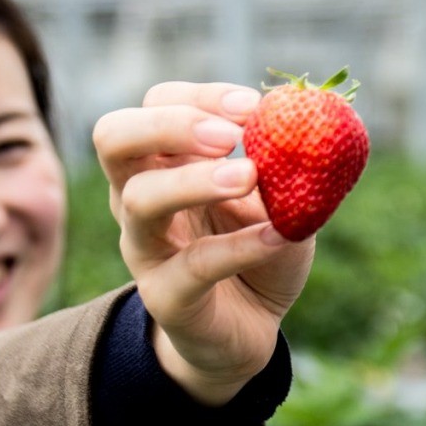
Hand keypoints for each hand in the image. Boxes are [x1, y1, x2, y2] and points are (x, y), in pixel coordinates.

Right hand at [93, 82, 314, 405]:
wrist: (250, 328)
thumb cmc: (259, 248)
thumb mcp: (280, 198)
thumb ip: (289, 163)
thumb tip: (309, 116)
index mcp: (165, 160)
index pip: (157, 103)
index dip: (200, 97)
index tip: (254, 106)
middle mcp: (139, 195)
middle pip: (115, 136)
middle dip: (171, 124)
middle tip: (229, 137)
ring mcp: (145, 247)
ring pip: (140, 199)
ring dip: (196, 181)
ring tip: (249, 176)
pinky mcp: (165, 296)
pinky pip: (192, 266)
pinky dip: (240, 246)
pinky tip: (279, 236)